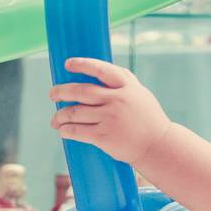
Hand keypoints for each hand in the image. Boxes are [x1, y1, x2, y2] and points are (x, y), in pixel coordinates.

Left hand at [48, 57, 170, 166]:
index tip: (67, 64)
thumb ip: (123, 80)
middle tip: (52, 94)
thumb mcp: (140, 94)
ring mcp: (110, 118)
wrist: (158, 146)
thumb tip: (99, 69)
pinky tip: (62, 131)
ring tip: (55, 119)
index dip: (82, 64)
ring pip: (75, 112)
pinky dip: (66, 130)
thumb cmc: (148, 119)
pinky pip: (77, 131)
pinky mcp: (104, 136)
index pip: (101, 69)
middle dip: (61, 91)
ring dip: (60, 115)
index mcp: (127, 86)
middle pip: (81, 91)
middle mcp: (117, 99)